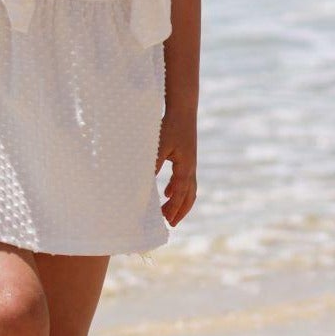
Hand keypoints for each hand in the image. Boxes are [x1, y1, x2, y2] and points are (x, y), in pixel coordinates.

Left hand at [156, 109, 196, 225]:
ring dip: (179, 203)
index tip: (165, 221)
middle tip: (170, 224)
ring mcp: (190, 163)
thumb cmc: (170, 127)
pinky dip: (176, 189)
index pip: (180, 193)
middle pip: (188, 196)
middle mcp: (190, 168)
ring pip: (188, 189)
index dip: (173, 208)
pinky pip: (183, 179)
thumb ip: (153, 163)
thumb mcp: (159, 146)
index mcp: (185, 167)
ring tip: (169, 214)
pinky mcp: (186, 158)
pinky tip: (166, 192)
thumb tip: (144, 182)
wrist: (183, 111)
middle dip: (179, 211)